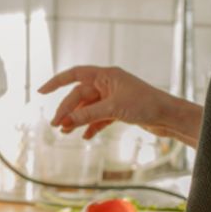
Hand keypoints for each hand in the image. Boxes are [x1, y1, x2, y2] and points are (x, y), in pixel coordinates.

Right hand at [38, 66, 171, 138]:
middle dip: (67, 110)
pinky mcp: (118, 110)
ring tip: (65, 133)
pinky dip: (91, 126)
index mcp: (106, 74)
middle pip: (79, 95)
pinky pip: (98, 117)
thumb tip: (64, 122)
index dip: (56, 82)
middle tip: (56, 125)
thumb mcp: (113, 109)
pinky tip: (85, 137)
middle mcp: (108, 83)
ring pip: (87, 108)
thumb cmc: (146, 104)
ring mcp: (113, 97)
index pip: (75, 74)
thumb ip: (87, 114)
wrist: (169, 116)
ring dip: (77, 120)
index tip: (41, 91)